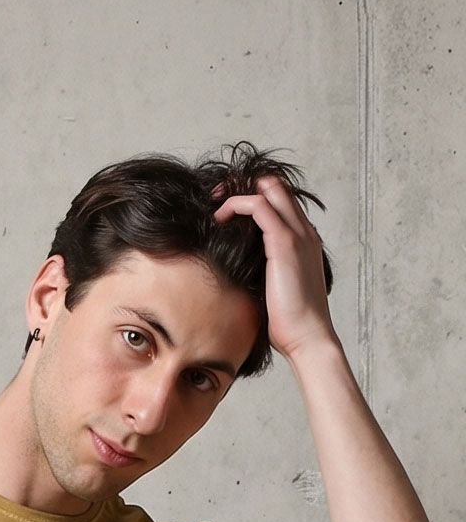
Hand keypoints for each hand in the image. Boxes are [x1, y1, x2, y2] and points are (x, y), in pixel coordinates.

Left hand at [213, 174, 334, 360]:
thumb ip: (262, 271)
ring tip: (215, 207)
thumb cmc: (288, 321)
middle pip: (276, 185)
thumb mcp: (273, 288)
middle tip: (217, 198)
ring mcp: (297, 234)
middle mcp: (304, 231)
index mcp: (303, 241)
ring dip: (237, 192)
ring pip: (269, 188)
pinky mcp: (285, 243)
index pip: (281, 201)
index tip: (226, 208)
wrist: (307, 336)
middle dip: (243, 185)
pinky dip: (236, 205)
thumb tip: (236, 269)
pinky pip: (258, 206)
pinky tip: (220, 219)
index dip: (253, 195)